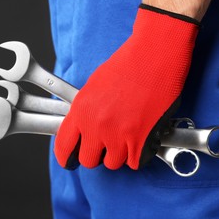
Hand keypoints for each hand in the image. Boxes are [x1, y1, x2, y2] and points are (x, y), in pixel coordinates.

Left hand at [54, 4, 198, 169]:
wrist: (154, 55)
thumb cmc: (128, 64)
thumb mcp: (94, 85)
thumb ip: (86, 110)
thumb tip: (86, 127)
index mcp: (82, 110)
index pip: (65, 145)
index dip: (67, 157)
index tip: (71, 161)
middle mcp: (97, 125)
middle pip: (89, 160)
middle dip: (97, 154)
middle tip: (106, 145)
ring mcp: (119, 134)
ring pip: (114, 163)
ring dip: (120, 154)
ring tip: (128, 137)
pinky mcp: (141, 139)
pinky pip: (136, 162)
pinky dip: (139, 154)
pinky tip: (141, 139)